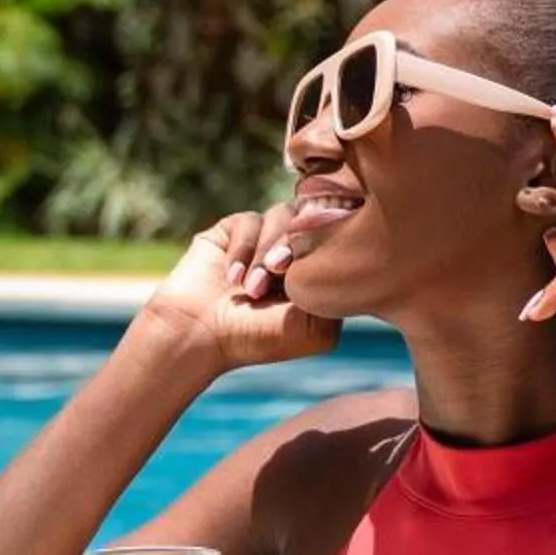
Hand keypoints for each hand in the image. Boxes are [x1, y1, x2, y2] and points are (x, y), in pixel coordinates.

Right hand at [134, 209, 340, 374]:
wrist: (197, 334)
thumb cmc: (256, 338)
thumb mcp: (314, 327)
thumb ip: (339, 291)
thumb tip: (357, 252)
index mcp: (317, 274)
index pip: (339, 239)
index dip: (329, 245)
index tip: (309, 268)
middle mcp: (294, 252)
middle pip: (313, 221)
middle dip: (294, 247)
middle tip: (278, 272)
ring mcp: (264, 238)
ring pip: (283, 216)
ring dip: (266, 251)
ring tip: (251, 288)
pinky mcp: (235, 230)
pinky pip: (251, 219)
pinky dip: (243, 250)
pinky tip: (232, 279)